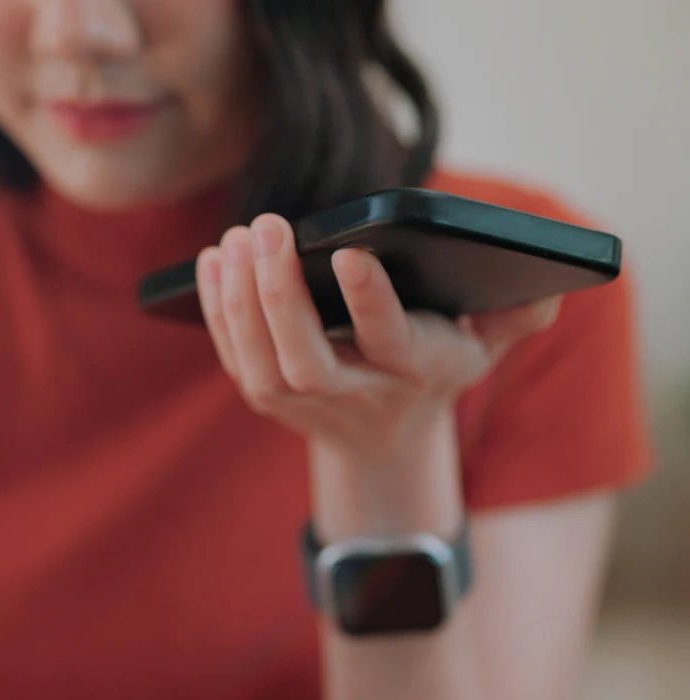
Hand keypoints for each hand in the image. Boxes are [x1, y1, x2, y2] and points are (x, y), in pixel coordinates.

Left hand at [196, 213, 560, 465]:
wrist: (385, 436)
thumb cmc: (436, 367)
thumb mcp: (485, 345)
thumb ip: (515, 315)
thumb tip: (546, 286)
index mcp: (413, 371)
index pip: (390, 341)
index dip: (370, 301)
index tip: (350, 252)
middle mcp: (354, 394)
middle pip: (304, 362)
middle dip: (279, 296)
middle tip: (266, 226)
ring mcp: (303, 404)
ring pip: (259, 365)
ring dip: (238, 301)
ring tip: (235, 238)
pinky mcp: (266, 397)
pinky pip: (232, 358)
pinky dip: (216, 311)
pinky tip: (213, 262)